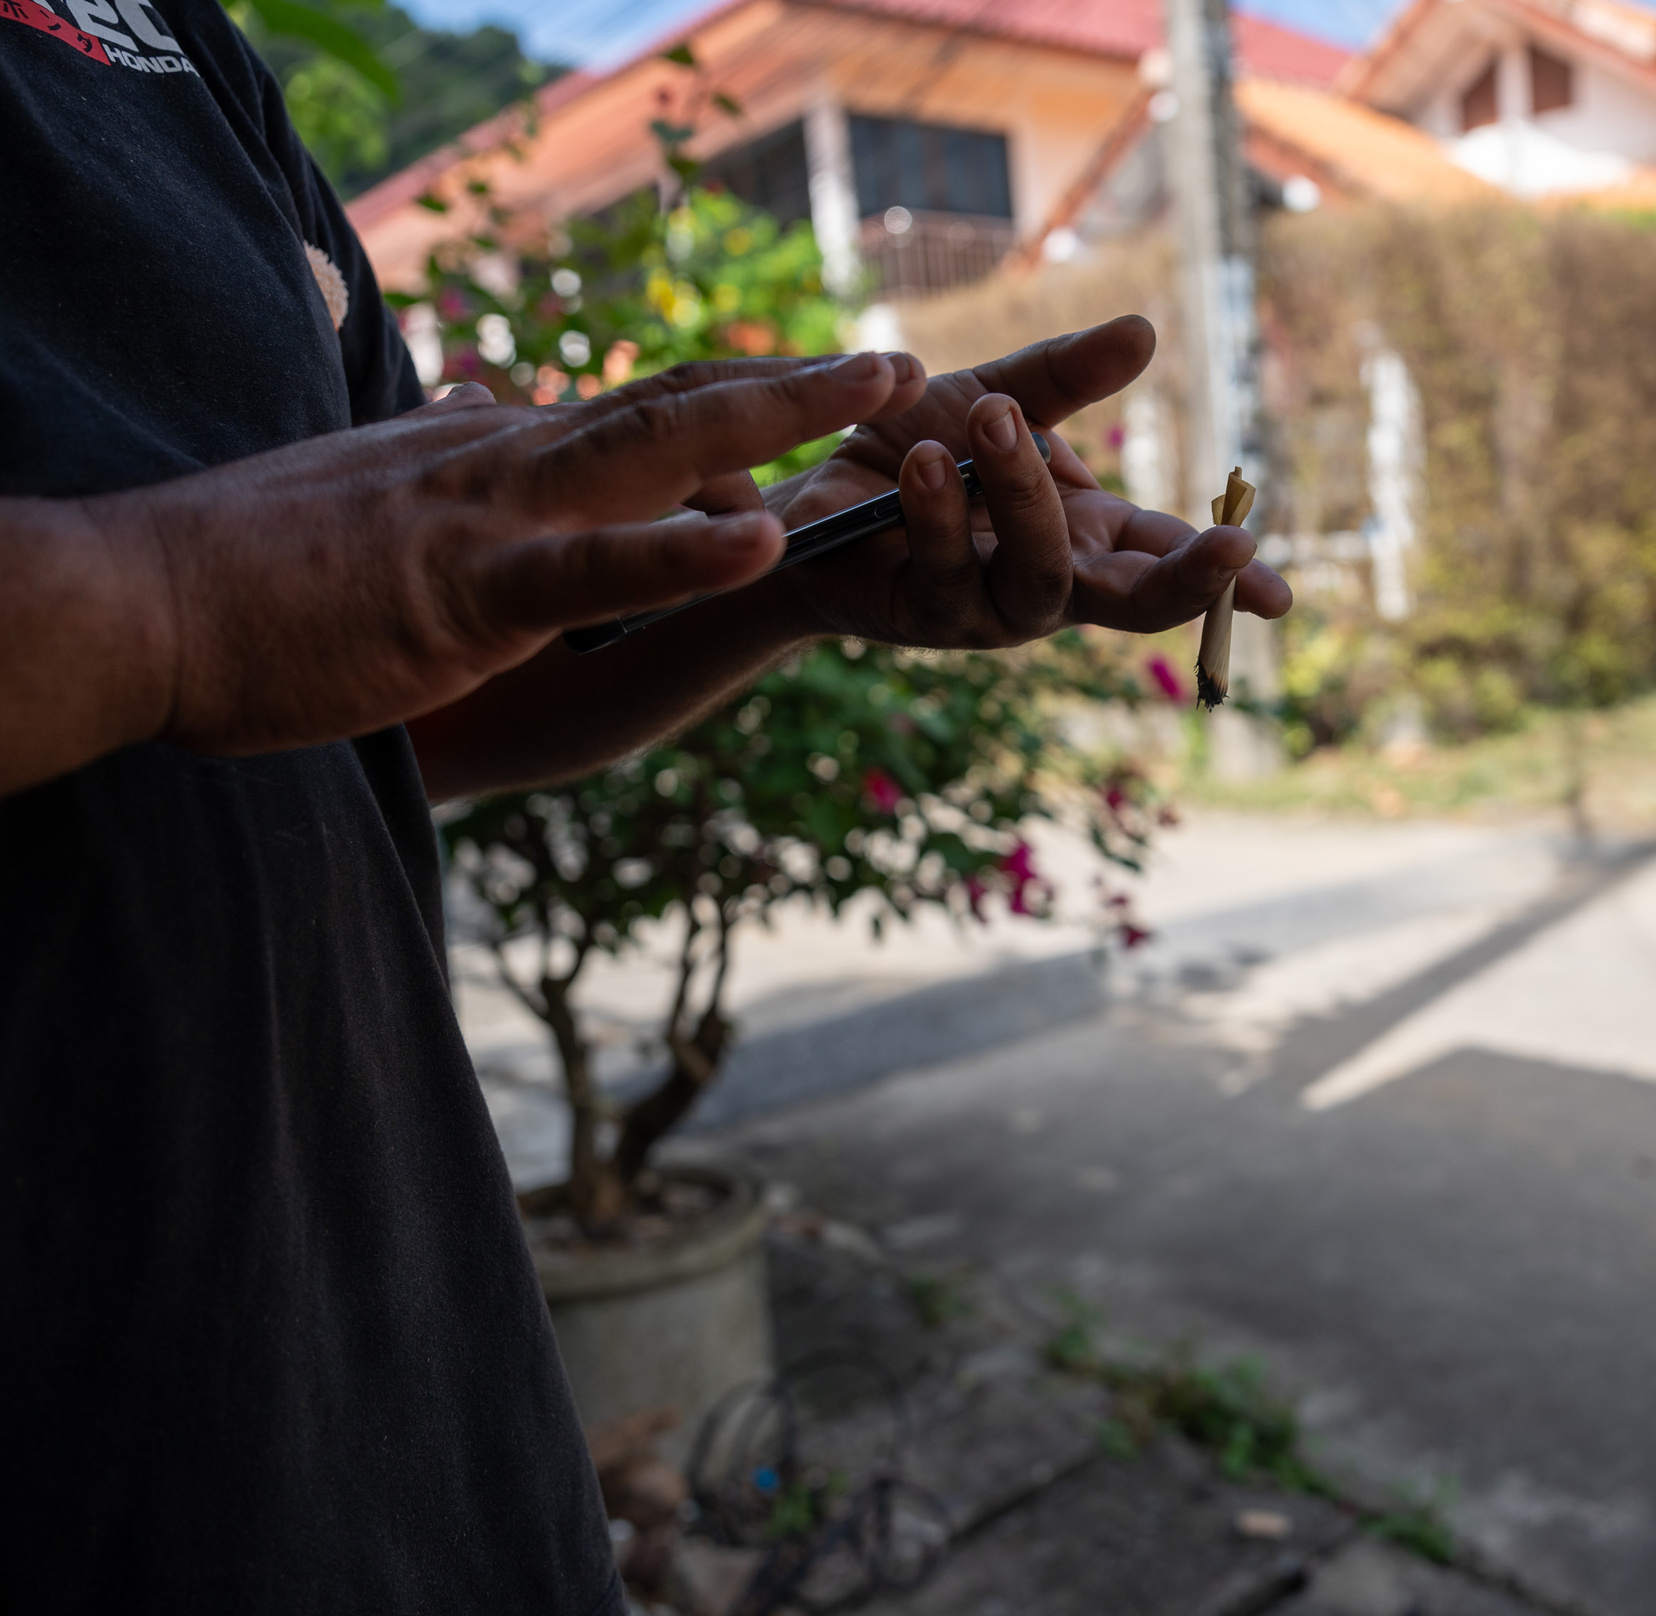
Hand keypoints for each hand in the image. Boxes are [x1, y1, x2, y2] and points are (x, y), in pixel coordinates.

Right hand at [93, 353, 916, 760]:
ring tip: (879, 390)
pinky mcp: (462, 595)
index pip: (647, 412)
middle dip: (801, 383)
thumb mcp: (375, 488)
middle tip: (908, 364)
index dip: (754, 396)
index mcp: (496, 451)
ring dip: (776, 414)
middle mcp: (508, 460)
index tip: (842, 388)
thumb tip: (500, 388)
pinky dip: (679, 554)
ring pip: (656, 450)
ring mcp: (491, 519)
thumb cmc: (254, 566)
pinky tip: (759, 544)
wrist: (139, 603)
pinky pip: (588, 568)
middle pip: (680, 402)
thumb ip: (451, 441)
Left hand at [756, 316, 1292, 646]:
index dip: (1221, 575)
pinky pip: (948, 571)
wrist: (802, 491)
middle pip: (1136, 605)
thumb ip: (1065, 378)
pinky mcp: (924, 614)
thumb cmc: (911, 449)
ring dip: (1025, 497)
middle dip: (1187, 581)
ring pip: (1040, 578)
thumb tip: (1146, 330)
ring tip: (992, 419)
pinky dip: (942, 510)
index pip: (1166, 560)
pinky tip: (925, 459)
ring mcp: (991, 610)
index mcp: (1084, 537)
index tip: (1280, 592)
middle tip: (1231, 546)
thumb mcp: (996, 396)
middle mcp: (1050, 584)